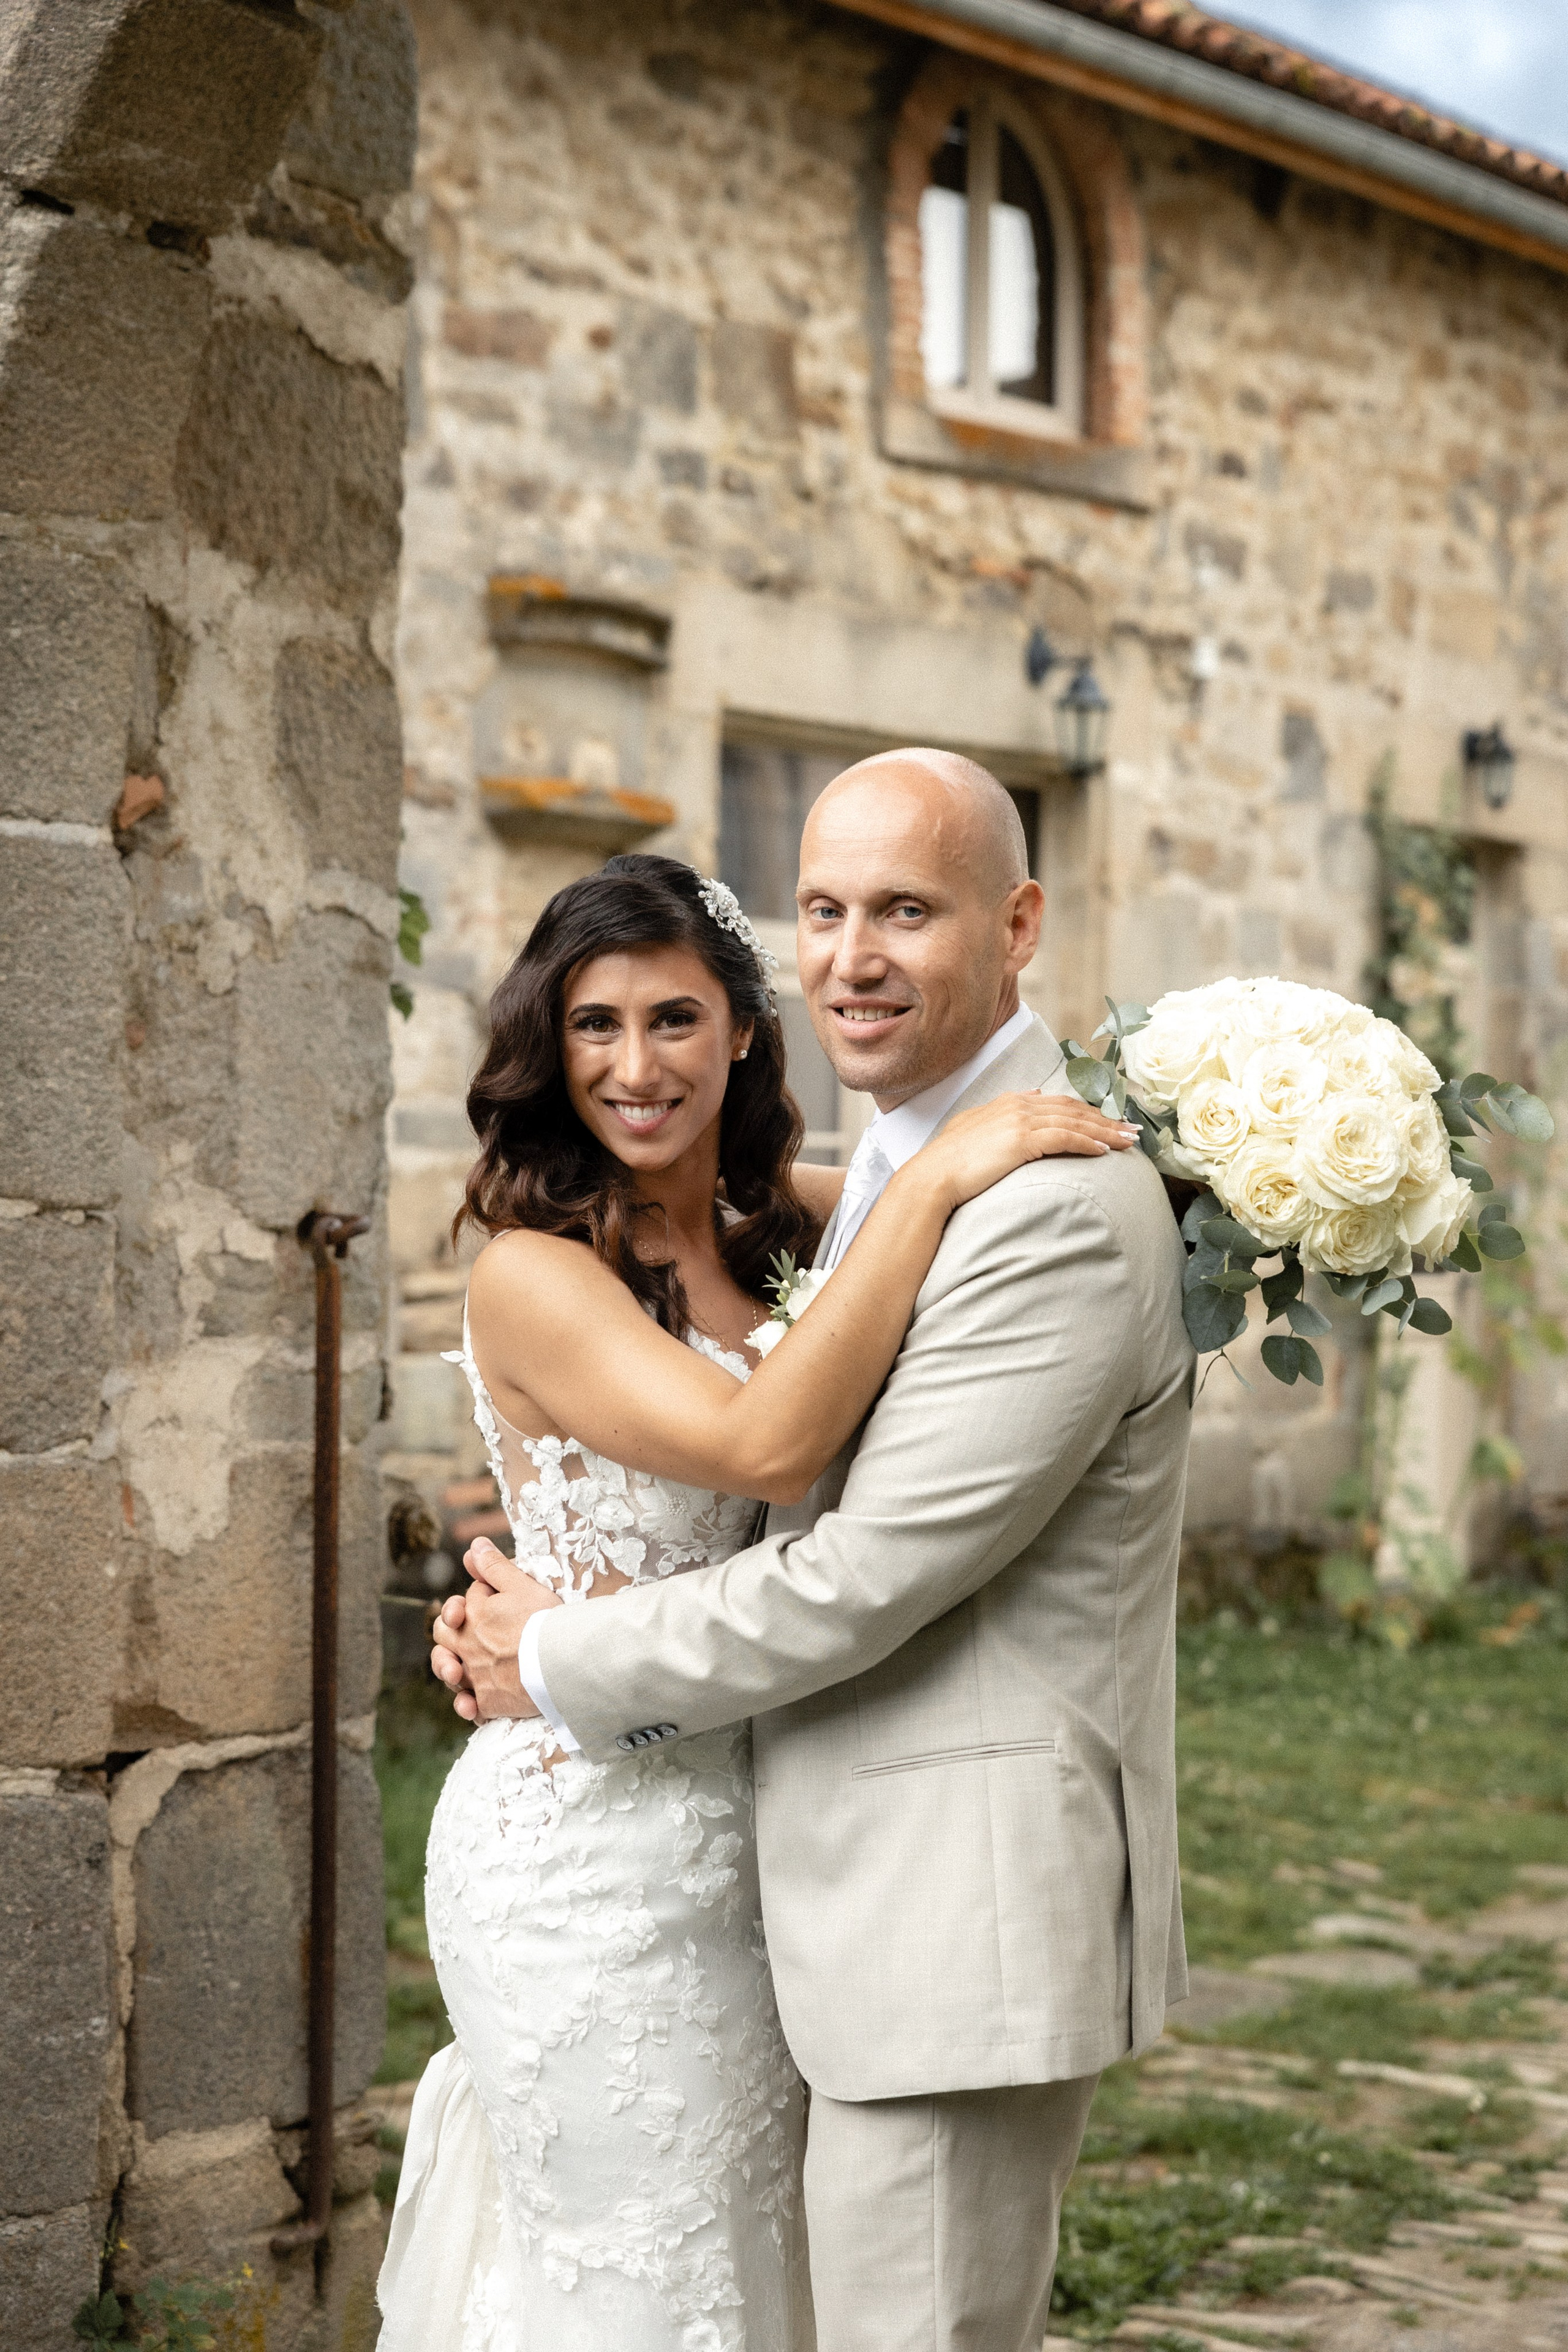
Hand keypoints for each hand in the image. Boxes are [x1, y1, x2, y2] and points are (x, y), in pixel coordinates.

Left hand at [429, 1537, 561, 1721]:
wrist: (561, 1662)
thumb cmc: (544, 1619)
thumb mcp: (520, 1584)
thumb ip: (494, 1566)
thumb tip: (473, 1545)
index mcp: (472, 1615)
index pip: (465, 1602)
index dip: (479, 1597)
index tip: (497, 1597)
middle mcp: (466, 1646)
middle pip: (444, 1635)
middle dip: (450, 1630)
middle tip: (466, 1630)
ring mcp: (476, 1677)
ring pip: (450, 1673)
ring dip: (450, 1670)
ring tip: (458, 1672)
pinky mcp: (488, 1703)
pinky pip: (471, 1707)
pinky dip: (469, 1705)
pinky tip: (473, 1703)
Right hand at [915, 1090, 1138, 1215]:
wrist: (932, 1177)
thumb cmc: (949, 1162)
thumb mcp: (975, 1126)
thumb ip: (1004, 1110)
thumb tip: (1033, 1094)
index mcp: (1009, 1102)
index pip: (1059, 1103)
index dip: (1087, 1112)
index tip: (1109, 1121)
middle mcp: (1018, 1106)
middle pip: (1073, 1110)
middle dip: (1106, 1119)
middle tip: (1132, 1130)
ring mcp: (1020, 1121)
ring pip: (1075, 1122)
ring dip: (1106, 1131)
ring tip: (1129, 1142)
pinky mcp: (1022, 1140)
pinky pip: (1065, 1139)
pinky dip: (1087, 1143)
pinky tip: (1105, 1151)